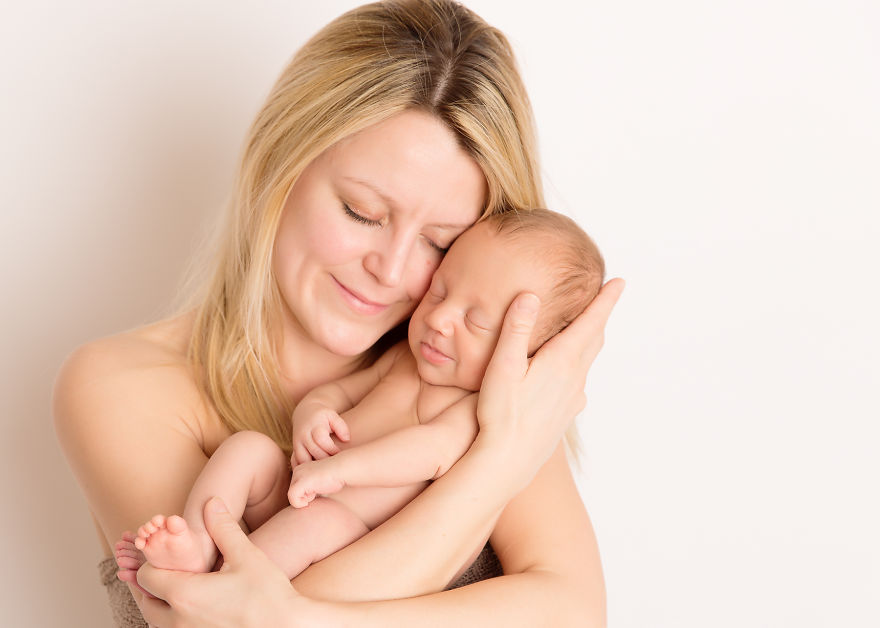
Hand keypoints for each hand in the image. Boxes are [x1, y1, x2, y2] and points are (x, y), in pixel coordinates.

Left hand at [136, 497, 317, 626]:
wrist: (287, 627)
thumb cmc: (268, 594)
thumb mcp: (246, 555)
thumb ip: (223, 528)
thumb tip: (212, 502)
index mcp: (184, 594)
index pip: (147, 577)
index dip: (152, 562)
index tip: (166, 555)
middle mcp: (178, 621)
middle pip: (146, 602)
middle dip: (152, 585)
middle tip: (169, 571)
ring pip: (157, 621)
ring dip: (161, 605)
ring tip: (177, 590)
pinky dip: (175, 620)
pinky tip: (194, 609)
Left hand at [288, 458, 344, 507]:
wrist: (342, 470)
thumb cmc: (336, 478)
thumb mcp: (320, 482)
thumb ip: (311, 487)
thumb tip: (305, 500)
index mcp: (302, 469)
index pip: (296, 488)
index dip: (306, 493)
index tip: (318, 488)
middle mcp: (297, 470)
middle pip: (293, 492)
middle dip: (305, 496)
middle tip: (318, 490)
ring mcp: (297, 476)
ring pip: (292, 496)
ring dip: (305, 499)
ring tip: (317, 490)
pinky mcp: (299, 483)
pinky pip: (293, 500)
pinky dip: (301, 503)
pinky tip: (313, 496)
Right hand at [291, 402, 349, 464]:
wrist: (305, 413)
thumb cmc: (323, 416)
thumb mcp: (333, 416)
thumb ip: (341, 427)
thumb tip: (346, 440)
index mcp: (314, 426)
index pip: (322, 440)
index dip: (332, 449)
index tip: (340, 454)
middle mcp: (303, 435)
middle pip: (314, 452)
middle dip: (326, 460)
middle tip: (335, 464)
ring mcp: (297, 444)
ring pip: (302, 460)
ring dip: (314, 468)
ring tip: (325, 470)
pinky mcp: (294, 450)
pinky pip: (295, 463)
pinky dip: (303, 470)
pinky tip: (314, 473)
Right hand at [475, 278, 624, 487]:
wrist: (507, 463)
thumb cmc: (500, 415)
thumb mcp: (503, 367)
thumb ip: (515, 329)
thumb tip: (530, 295)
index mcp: (562, 361)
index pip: (591, 322)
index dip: (606, 300)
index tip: (620, 282)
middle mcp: (574, 378)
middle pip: (594, 340)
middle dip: (600, 316)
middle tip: (606, 297)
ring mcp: (572, 398)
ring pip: (586, 362)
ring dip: (589, 341)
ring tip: (586, 328)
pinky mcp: (565, 414)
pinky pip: (578, 382)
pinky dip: (577, 366)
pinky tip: (567, 373)